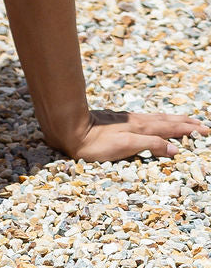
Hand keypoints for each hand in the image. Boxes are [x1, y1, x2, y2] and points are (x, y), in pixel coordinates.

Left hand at [58, 109, 209, 163]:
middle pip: (167, 121)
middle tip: (203, 125)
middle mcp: (138, 122)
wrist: (70, 129)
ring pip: (157, 119)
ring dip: (174, 120)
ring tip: (185, 121)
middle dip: (186, 123)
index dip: (188, 130)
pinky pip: (146, 120)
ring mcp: (128, 121)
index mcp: (142, 128)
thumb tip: (175, 149)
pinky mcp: (119, 122)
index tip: (205, 131)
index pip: (171, 128)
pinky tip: (155, 121)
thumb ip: (150, 145)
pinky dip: (158, 120)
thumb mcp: (125, 146)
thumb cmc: (95, 143)